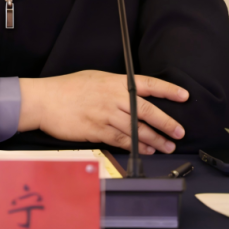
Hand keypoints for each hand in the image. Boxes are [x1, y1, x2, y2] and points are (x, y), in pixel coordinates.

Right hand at [17, 70, 187, 153]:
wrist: (44, 101)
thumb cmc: (67, 88)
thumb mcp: (94, 78)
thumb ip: (115, 86)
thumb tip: (133, 95)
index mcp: (115, 81)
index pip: (148, 84)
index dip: (168, 90)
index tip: (184, 96)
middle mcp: (113, 97)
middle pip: (147, 111)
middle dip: (166, 123)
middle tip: (179, 132)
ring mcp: (106, 115)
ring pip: (137, 129)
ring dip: (155, 139)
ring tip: (167, 146)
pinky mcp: (97, 131)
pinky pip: (122, 140)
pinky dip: (136, 146)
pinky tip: (146, 150)